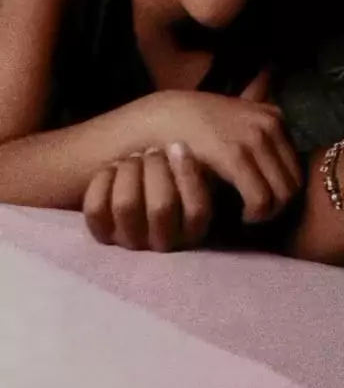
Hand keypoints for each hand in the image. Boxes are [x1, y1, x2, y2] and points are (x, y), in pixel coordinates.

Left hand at [83, 143, 211, 251]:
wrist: (138, 185)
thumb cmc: (173, 174)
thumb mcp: (197, 170)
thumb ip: (204, 164)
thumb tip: (193, 149)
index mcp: (193, 229)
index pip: (197, 210)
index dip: (187, 174)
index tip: (178, 145)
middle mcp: (164, 241)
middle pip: (161, 207)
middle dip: (156, 168)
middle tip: (153, 151)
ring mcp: (131, 240)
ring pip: (127, 206)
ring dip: (129, 172)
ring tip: (133, 158)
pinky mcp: (103, 235)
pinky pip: (96, 209)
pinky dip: (102, 181)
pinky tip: (112, 169)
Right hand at [153, 72, 301, 222]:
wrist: (164, 117)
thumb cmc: (199, 124)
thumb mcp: (235, 113)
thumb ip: (258, 114)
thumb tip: (276, 103)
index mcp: (274, 117)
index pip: (296, 167)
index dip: (283, 190)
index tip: (265, 198)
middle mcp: (269, 125)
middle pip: (293, 182)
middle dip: (279, 205)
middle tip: (257, 213)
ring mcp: (254, 138)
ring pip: (282, 194)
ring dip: (268, 212)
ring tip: (249, 214)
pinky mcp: (235, 155)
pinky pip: (261, 198)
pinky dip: (255, 213)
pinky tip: (241, 215)